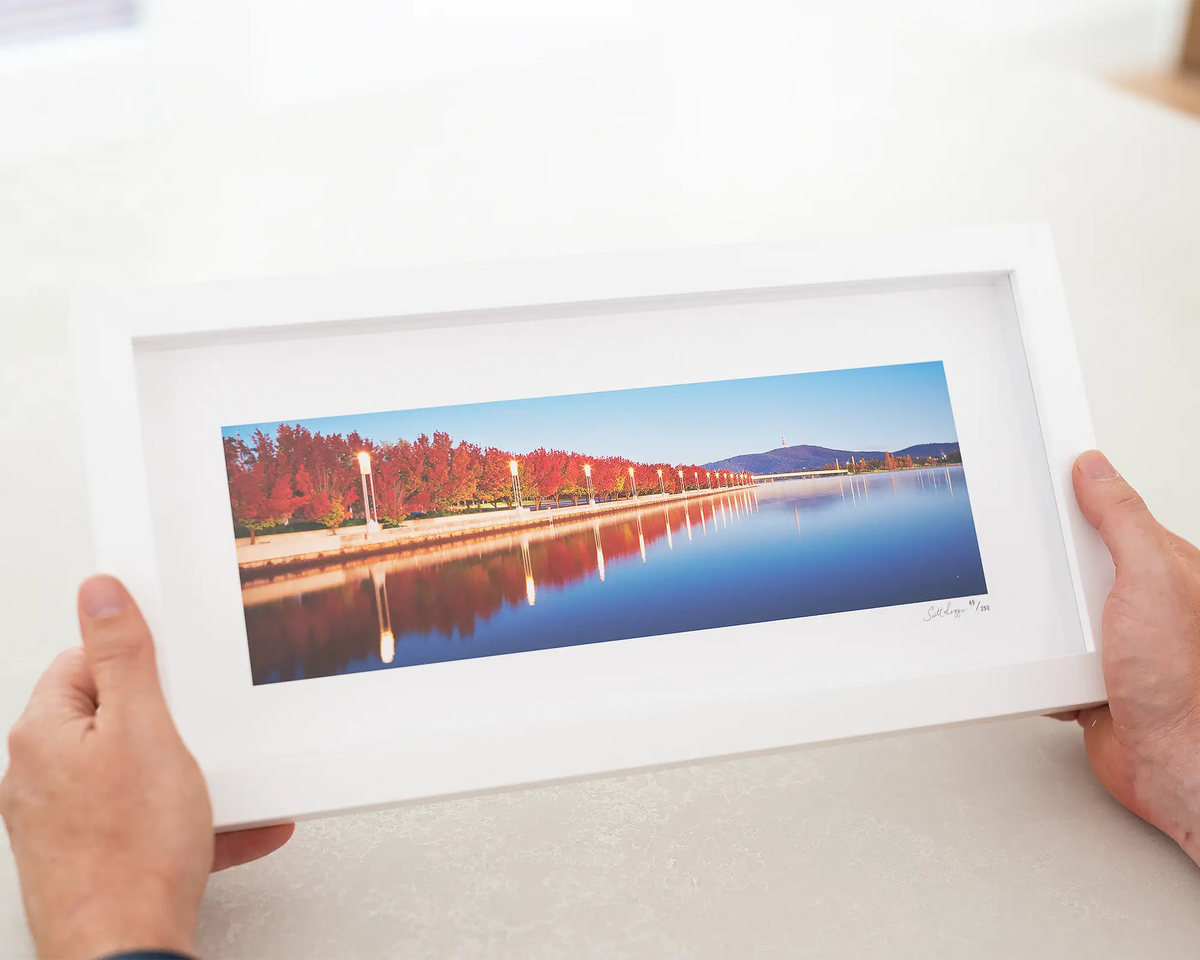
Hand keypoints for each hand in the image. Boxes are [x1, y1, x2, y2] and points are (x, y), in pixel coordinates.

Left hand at [0, 576, 293, 959]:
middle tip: (196, 733)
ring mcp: (65, 819)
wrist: (127, 949)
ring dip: (186, 776)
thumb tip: (99, 593)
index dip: (141, 664)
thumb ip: (124, 655)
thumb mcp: (145, 728)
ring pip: (136, 772)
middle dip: (169, 722)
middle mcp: (41, 774)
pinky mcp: (94, 854)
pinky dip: (189, 821)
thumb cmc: (130, 852)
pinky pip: (147, 820)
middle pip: (115, 716)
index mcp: (45, 732)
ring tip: (213, 788)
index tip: (174, 672)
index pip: (86, 661)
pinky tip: (229, 827)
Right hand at [1062, 451, 1199, 862]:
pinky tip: (1042, 662)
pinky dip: (1035, 662)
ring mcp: (1113, 641)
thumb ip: (1121, 521)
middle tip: (1038, 568)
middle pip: (1071, 561)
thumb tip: (1095, 469)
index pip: (1109, 515)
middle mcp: (1137, 602)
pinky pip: (1045, 658)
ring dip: (1040, 620)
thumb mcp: (1152, 580)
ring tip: (1044, 624)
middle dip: (1048, 566)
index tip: (1039, 474)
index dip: (1075, 496)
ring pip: (1054, 611)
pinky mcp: (1088, 678)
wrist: (1177, 766)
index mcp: (1162, 567)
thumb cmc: (1185, 682)